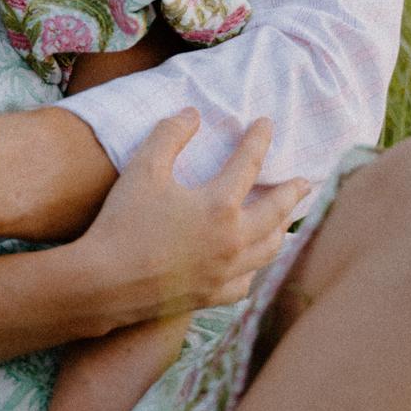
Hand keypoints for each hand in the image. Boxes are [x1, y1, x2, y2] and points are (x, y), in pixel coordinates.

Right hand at [79, 111, 308, 330]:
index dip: (258, 140)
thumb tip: (192, 114)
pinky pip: (246, 282)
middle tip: (305, 182)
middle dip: (292, 193)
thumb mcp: (143, 169)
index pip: (249, 164)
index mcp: (220, 205)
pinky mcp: (212, 295)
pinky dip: (254, 269)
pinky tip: (250, 265)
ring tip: (286, 222)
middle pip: (276, 213)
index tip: (267, 123)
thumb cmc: (124, 223)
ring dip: (281, 231)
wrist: (106, 284)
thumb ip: (169, 136)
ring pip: (269, 250)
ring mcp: (226, 272)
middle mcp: (233, 240)